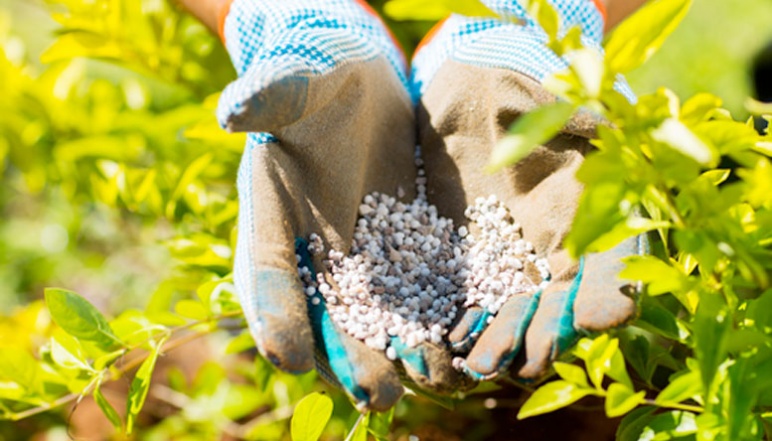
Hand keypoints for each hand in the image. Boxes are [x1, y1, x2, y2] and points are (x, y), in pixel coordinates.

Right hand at [218, 0, 459, 409]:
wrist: (359, 88)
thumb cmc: (315, 82)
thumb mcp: (294, 84)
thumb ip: (270, 96)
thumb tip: (234, 108)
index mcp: (272, 220)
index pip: (268, 273)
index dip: (275, 313)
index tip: (288, 353)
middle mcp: (313, 254)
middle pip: (325, 316)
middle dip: (350, 356)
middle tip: (376, 394)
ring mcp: (360, 260)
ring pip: (376, 318)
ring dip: (401, 354)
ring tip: (432, 381)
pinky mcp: (405, 252)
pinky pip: (419, 293)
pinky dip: (437, 321)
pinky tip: (464, 346)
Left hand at [411, 0, 645, 381]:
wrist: (468, 96)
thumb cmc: (524, 96)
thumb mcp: (559, 109)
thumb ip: (582, 136)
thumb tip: (612, 145)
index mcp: (590, 218)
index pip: (610, 265)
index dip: (609, 292)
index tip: (600, 315)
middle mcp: (553, 251)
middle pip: (556, 306)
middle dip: (543, 335)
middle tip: (526, 361)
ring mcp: (507, 262)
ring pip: (510, 313)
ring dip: (499, 342)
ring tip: (481, 363)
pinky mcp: (463, 263)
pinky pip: (462, 300)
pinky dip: (457, 324)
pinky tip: (448, 341)